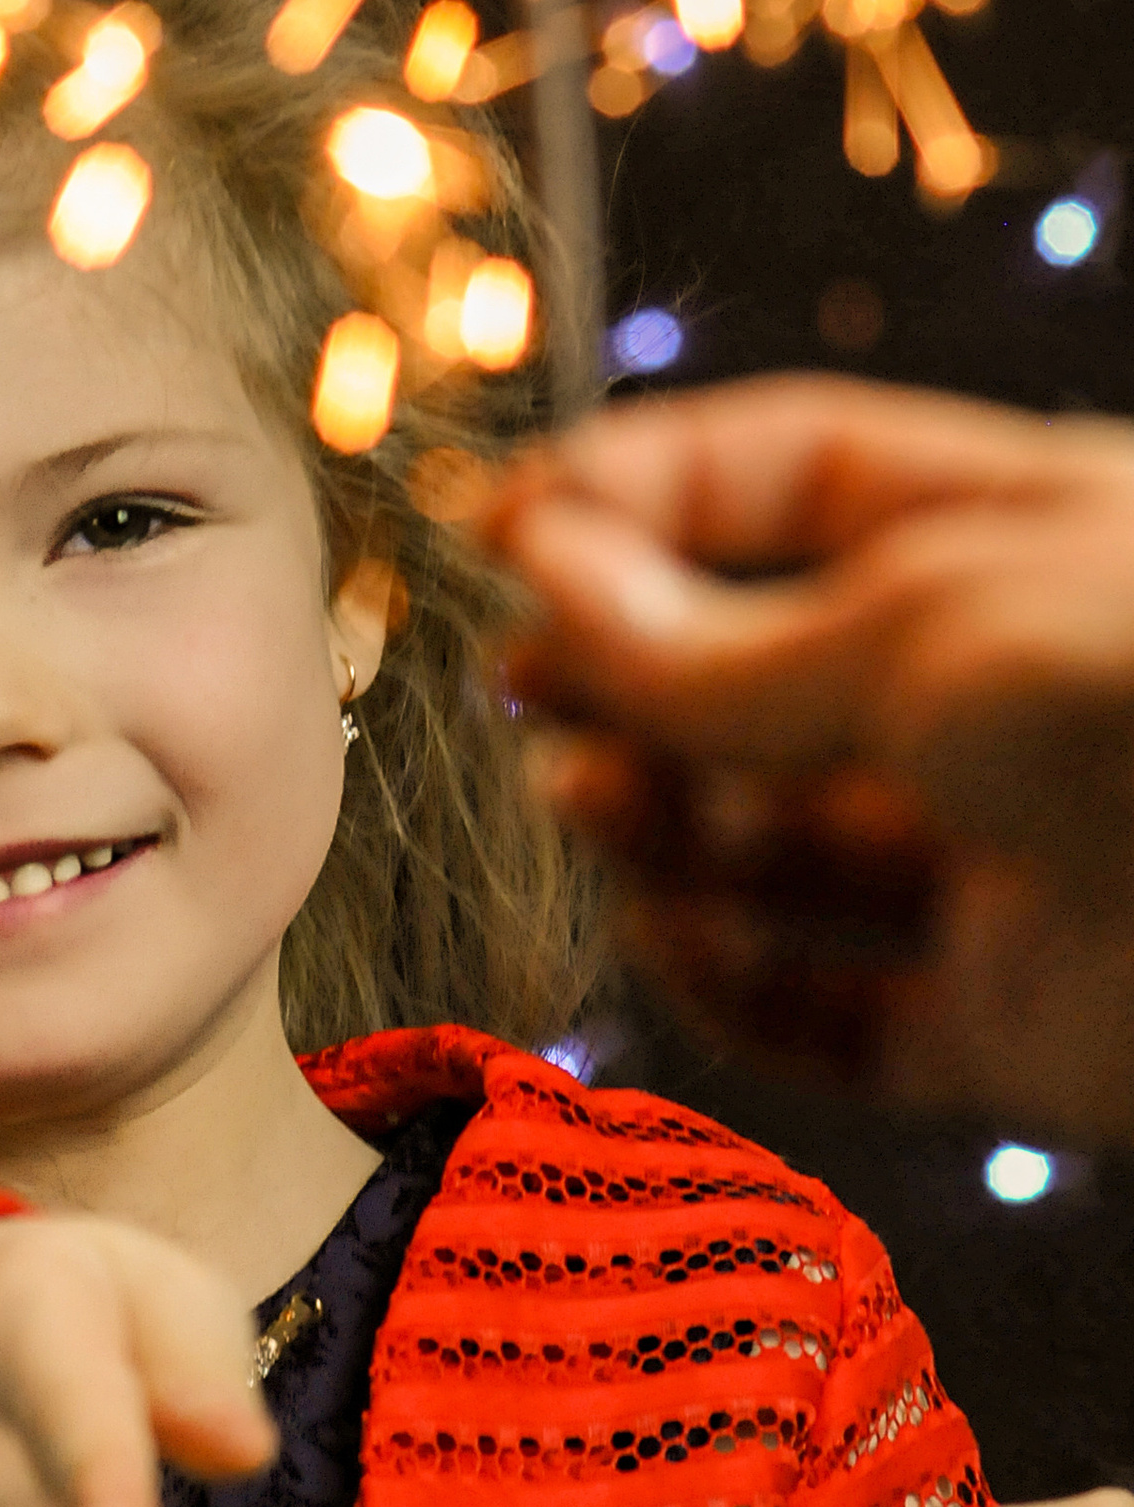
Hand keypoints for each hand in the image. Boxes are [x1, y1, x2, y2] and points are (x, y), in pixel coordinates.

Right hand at [477, 377, 1133, 1130]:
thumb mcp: (926, 628)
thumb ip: (719, 637)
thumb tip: (541, 576)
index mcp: (1014, 535)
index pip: (785, 478)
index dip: (634, 494)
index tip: (492, 528)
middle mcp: (1002, 693)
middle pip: (757, 667)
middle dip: (625, 669)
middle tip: (523, 685)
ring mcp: (1005, 863)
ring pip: (774, 843)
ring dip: (659, 818)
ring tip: (593, 797)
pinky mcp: (1014, 1028)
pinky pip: (830, 1014)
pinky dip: (732, 986)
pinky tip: (678, 936)